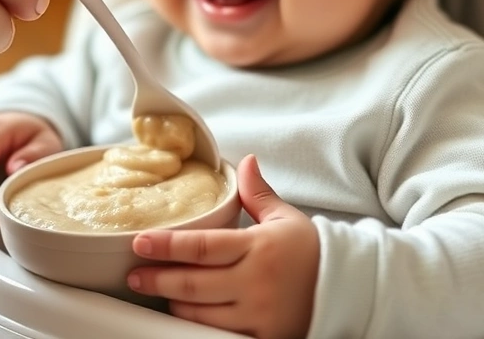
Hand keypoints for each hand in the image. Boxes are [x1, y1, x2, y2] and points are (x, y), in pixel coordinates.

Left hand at [127, 155, 318, 338]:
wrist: (349, 289)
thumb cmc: (312, 251)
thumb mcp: (285, 218)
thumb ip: (257, 193)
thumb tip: (245, 162)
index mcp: (258, 248)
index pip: (202, 247)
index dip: (167, 245)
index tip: (140, 243)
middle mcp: (256, 283)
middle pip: (193, 284)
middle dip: (157, 279)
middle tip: (134, 274)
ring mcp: (259, 315)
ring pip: (200, 315)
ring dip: (175, 304)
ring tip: (159, 292)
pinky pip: (219, 336)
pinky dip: (198, 326)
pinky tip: (186, 315)